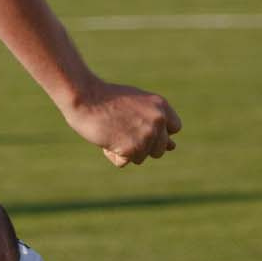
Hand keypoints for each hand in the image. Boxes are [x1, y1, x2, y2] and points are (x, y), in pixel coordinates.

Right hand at [62, 78, 180, 165]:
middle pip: (160, 149)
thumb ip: (154, 121)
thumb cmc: (106, 99)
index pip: (174, 128)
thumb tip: (172, 147)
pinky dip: (112, 155)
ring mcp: (147, 135)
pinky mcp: (132, 148)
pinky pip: (123, 162)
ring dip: (125, 151)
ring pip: (141, 157)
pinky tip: (105, 139)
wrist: (86, 98)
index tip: (144, 129)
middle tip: (124, 131)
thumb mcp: (137, 104)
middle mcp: (158, 121)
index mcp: (162, 106)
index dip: (159, 132)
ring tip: (112, 133)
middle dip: (143, 146)